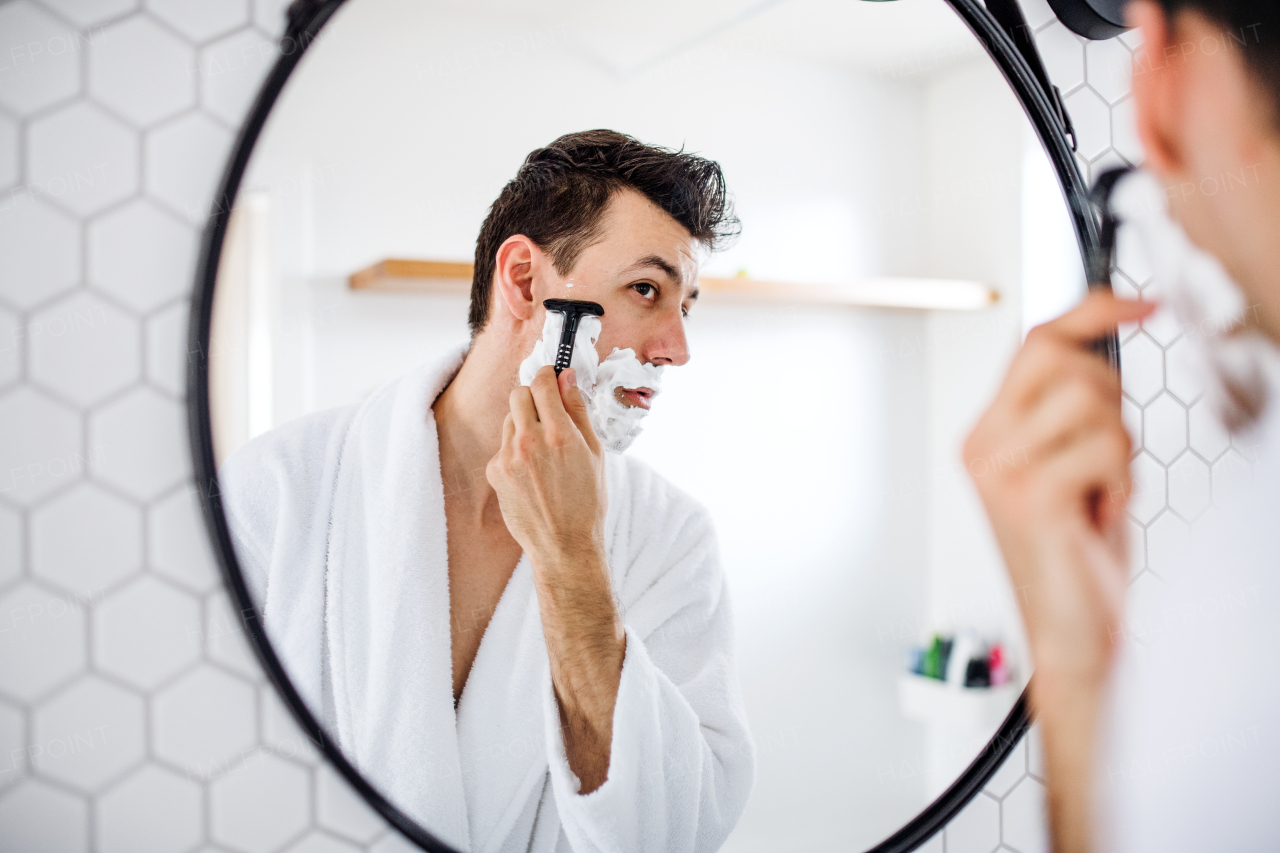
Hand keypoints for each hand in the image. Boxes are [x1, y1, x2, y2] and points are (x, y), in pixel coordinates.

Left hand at [487, 365, 607, 564]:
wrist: (564, 544)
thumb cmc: (586, 502)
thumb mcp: (594, 453)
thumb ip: (578, 411)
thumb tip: (567, 378)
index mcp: (560, 434)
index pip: (542, 383)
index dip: (547, 375)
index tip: (551, 376)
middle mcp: (530, 441)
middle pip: (519, 394)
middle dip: (532, 396)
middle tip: (547, 411)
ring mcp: (508, 457)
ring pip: (509, 419)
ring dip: (523, 423)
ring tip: (542, 450)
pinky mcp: (495, 471)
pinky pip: (503, 445)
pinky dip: (515, 450)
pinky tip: (531, 471)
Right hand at [965, 292, 1154, 686]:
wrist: (1070, 631)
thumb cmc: (1075, 554)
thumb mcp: (1074, 466)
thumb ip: (1073, 409)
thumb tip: (1108, 342)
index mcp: (989, 433)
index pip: (1035, 342)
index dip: (1093, 311)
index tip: (1141, 305)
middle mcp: (984, 446)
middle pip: (1060, 358)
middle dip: (1110, 394)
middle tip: (1108, 451)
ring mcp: (1000, 470)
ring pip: (1090, 401)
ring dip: (1120, 449)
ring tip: (1102, 490)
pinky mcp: (1029, 496)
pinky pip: (1102, 447)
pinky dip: (1120, 480)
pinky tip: (1100, 512)